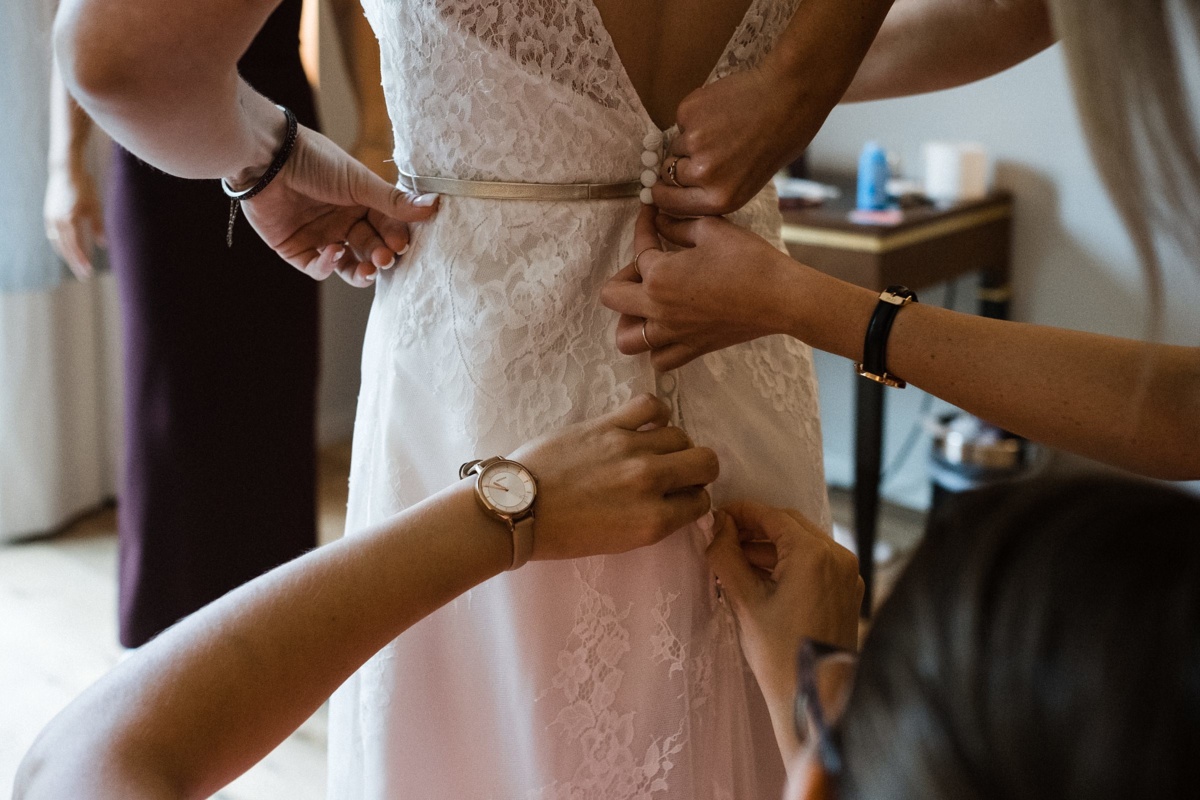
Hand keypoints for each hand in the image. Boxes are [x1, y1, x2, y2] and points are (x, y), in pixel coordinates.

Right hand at [44, 163, 105, 279]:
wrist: (65, 170)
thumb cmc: (84, 187)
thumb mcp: (95, 206)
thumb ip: (98, 226)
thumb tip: (103, 245)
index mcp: (69, 220)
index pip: (75, 247)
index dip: (82, 261)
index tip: (88, 272)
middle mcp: (57, 222)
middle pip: (65, 249)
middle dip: (75, 263)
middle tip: (84, 276)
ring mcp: (51, 218)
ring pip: (58, 243)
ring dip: (67, 255)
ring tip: (77, 265)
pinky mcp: (49, 214)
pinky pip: (54, 235)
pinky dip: (61, 244)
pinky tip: (67, 249)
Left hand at [240, 125, 437, 287]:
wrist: (267, 159)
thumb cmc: (315, 161)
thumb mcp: (360, 183)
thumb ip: (395, 200)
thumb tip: (435, 204)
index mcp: (361, 203)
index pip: (387, 228)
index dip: (396, 238)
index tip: (402, 244)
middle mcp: (342, 221)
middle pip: (370, 249)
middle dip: (380, 256)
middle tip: (386, 257)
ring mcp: (320, 237)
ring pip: (347, 266)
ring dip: (361, 270)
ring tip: (369, 269)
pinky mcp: (296, 250)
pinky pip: (318, 268)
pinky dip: (327, 264)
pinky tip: (332, 251)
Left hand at [508, 394, 718, 559]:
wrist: (518, 508)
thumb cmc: (562, 534)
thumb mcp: (619, 542)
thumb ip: (652, 519)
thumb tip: (674, 500)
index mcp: (653, 521)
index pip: (700, 502)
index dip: (693, 499)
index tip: (680, 497)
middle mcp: (650, 483)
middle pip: (705, 462)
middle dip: (698, 470)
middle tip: (679, 472)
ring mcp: (631, 449)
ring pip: (681, 435)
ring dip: (674, 445)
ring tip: (654, 450)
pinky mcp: (608, 425)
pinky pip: (651, 406)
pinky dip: (656, 413)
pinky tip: (647, 423)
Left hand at [600, 205, 799, 370]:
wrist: (781, 297)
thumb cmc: (749, 260)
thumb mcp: (711, 230)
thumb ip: (678, 225)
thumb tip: (660, 220)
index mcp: (659, 275)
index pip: (638, 249)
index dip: (643, 227)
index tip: (650, 218)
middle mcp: (658, 308)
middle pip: (612, 297)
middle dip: (623, 277)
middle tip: (646, 268)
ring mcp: (673, 333)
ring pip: (627, 339)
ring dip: (629, 320)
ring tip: (647, 306)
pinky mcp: (693, 349)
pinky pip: (659, 360)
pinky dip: (656, 349)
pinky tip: (668, 330)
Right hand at [652, 60, 833, 216]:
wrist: (789, 96)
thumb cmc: (777, 141)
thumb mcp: (748, 183)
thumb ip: (712, 191)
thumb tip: (675, 187)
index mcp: (719, 199)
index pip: (669, 204)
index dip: (662, 194)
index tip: (661, 187)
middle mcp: (703, 175)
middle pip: (668, 174)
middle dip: (679, 164)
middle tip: (704, 151)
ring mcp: (694, 143)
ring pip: (673, 146)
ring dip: (689, 140)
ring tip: (720, 129)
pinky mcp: (688, 114)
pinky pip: (680, 121)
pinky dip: (694, 117)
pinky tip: (720, 111)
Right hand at [706, 502, 861, 703]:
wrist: (815, 696)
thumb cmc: (778, 653)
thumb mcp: (745, 600)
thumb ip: (726, 555)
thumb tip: (717, 526)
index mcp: (814, 554)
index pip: (771, 516)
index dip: (740, 512)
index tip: (716, 516)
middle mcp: (838, 556)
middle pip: (790, 525)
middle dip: (755, 528)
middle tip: (723, 536)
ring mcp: (848, 574)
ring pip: (803, 543)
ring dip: (771, 546)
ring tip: (737, 559)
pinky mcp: (849, 590)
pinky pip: (816, 562)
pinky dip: (790, 562)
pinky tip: (764, 575)